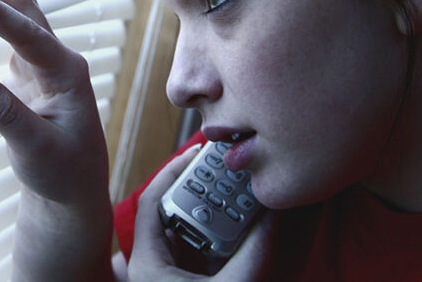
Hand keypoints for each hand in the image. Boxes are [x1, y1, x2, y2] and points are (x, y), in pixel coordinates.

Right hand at [0, 0, 108, 204]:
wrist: (74, 192)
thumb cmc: (63, 172)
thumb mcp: (34, 148)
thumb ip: (2, 112)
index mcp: (68, 72)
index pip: (28, 31)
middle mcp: (59, 60)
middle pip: (26, 10)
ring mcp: (45, 65)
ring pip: (18, 19)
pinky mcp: (30, 74)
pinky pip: (9, 37)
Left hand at [128, 146, 277, 280]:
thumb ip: (253, 254)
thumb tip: (274, 215)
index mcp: (148, 260)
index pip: (152, 200)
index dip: (173, 171)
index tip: (198, 153)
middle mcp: (154, 263)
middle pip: (172, 210)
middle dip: (199, 189)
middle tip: (222, 169)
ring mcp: (169, 273)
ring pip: (187, 230)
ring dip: (211, 213)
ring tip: (234, 192)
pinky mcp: (186, 281)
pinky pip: (199, 249)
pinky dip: (217, 236)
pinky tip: (238, 226)